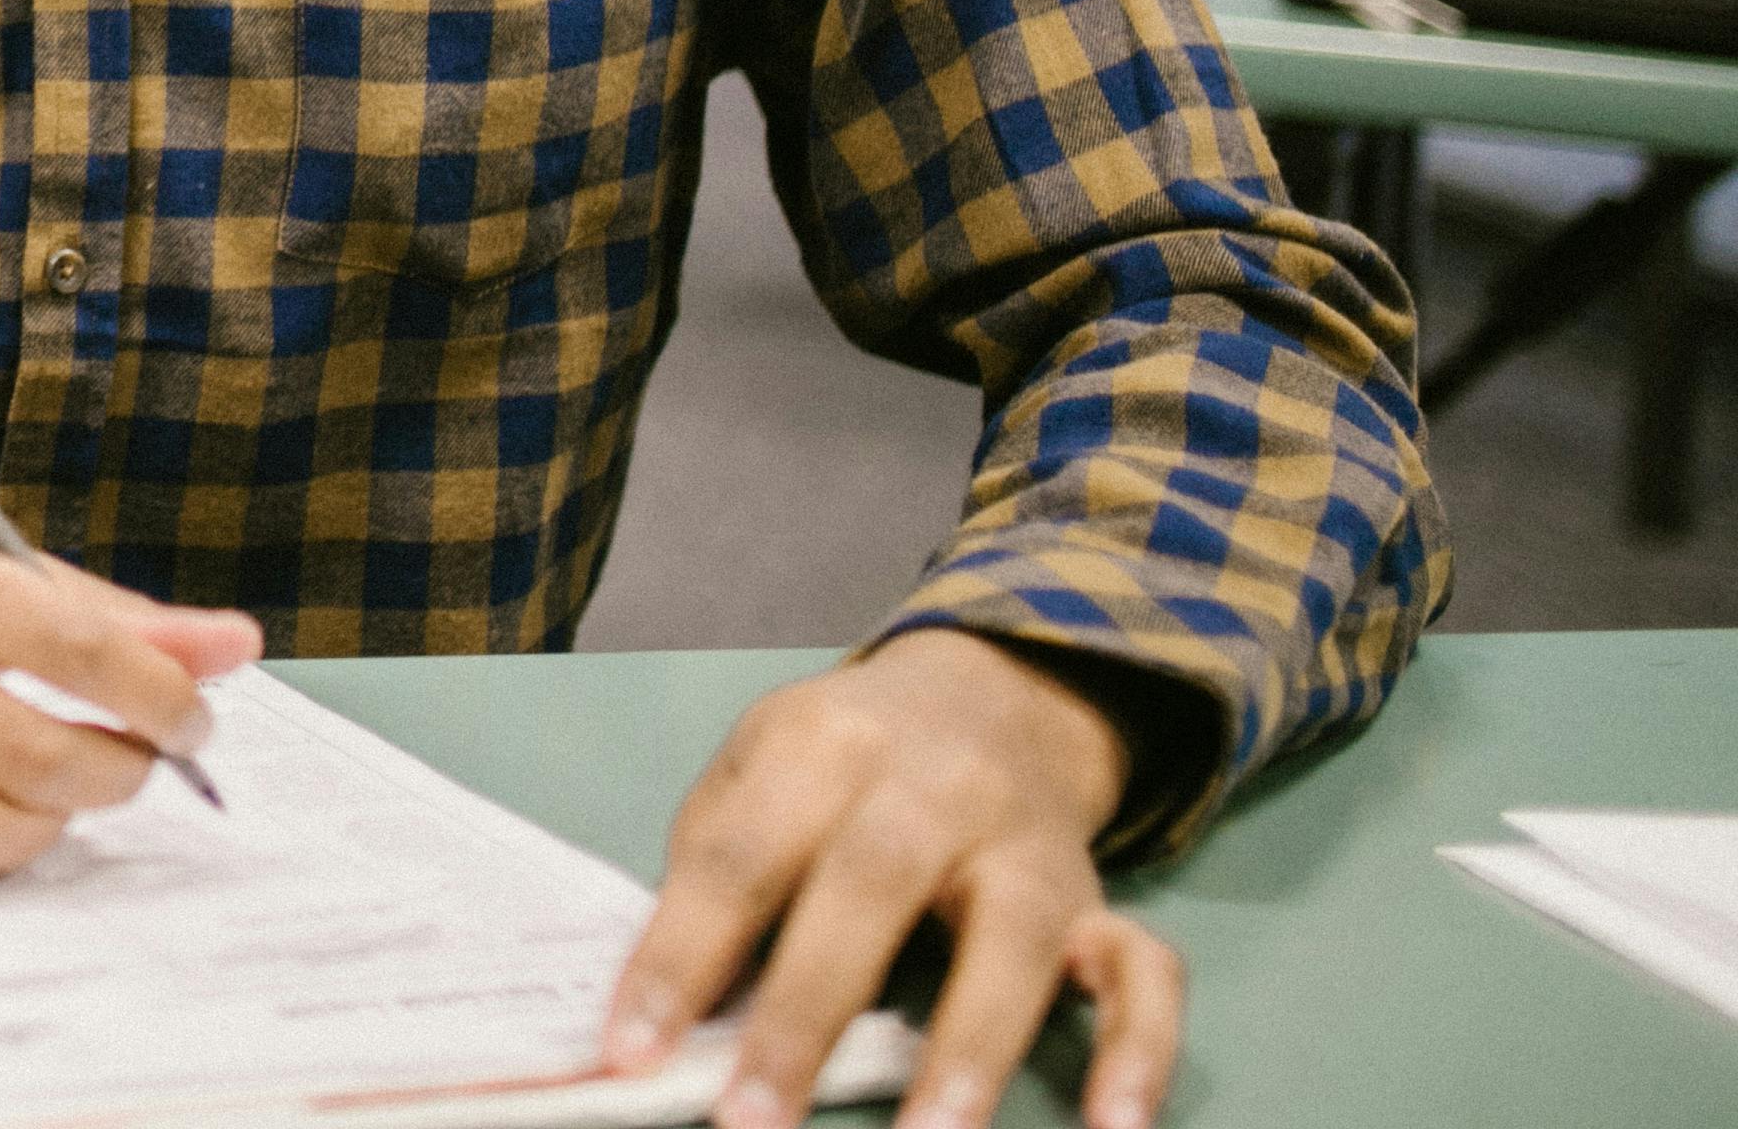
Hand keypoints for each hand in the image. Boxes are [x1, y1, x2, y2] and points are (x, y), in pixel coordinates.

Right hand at [0, 501, 262, 882]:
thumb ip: (99, 609)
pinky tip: (14, 805)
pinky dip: (3, 844)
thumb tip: (230, 647)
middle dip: (121, 766)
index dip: (151, 688)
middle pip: (26, 748)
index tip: (194, 710)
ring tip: (80, 781)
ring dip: (64, 817)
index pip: (57, 637)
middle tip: (150, 753)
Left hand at [607, 631, 1178, 1128]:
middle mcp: (933, 786)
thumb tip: (663, 1008)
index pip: (738, 858)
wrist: (991, 691)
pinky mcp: (1096, 897)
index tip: (630, 1053)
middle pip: (867, 892)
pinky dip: (1139, 1050)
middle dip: (804, 1015)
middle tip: (750, 1120)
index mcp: (823, 745)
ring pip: (1013, 941)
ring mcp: (1027, 843)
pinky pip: (1146, 971)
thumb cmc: (843, 757)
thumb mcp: (757, 770)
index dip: (679, 957)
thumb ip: (716, 871)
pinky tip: (1115, 1128)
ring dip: (969, 1050)